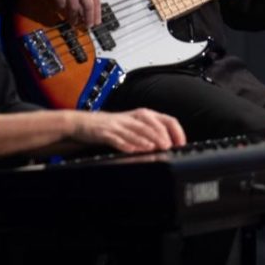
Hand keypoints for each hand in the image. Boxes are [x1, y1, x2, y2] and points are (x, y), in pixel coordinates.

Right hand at [31, 0, 100, 26]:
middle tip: (87, 26)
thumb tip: (92, 8)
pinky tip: (62, 9)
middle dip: (88, 18)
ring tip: (73, 21)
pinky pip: (61, 3)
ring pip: (74, 6)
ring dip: (74, 17)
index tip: (96, 22)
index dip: (97, 13)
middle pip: (88, 4)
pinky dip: (62, 8)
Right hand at [72, 108, 186, 153]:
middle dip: (161, 135)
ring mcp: (119, 124)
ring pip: (136, 130)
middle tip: (168, 146)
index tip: (181, 143)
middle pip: (151, 124)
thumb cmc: (112, 126)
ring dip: (146, 140)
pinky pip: (117, 138)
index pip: (166, 119)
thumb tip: (170, 144)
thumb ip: (151, 132)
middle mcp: (133, 118)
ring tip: (154, 148)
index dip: (175, 131)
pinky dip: (125, 144)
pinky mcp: (106, 132)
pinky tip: (132, 150)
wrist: (84, 123)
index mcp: (143, 115)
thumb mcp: (135, 125)